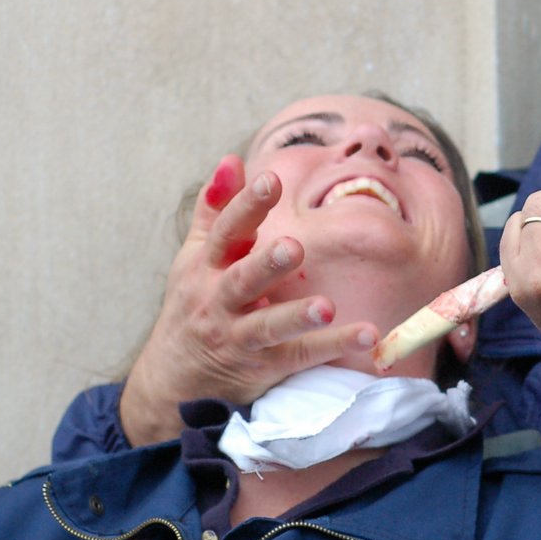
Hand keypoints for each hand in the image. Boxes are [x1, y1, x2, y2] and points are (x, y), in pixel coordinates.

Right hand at [119, 155, 378, 444]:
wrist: (173, 379)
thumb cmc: (194, 303)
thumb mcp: (196, 256)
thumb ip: (216, 209)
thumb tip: (233, 159)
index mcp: (206, 267)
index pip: (225, 232)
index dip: (246, 205)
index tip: (270, 179)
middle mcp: (218, 300)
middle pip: (242, 280)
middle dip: (266, 263)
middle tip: (294, 246)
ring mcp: (239, 337)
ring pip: (267, 326)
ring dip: (296, 315)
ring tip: (326, 306)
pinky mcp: (262, 367)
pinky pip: (299, 355)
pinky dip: (332, 346)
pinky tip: (367, 335)